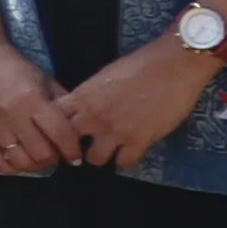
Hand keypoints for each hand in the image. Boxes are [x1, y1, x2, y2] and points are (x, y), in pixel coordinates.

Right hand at [0, 31, 74, 177]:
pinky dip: (11, 168)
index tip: (75, 155)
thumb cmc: (14, 66)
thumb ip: (61, 103)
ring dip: (34, 165)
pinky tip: (18, 161)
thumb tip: (78, 128)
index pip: (60, 134)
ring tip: (37, 157)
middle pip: (41, 153)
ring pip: (20, 161)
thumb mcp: (44, 79)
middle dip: (54, 158)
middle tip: (56, 154)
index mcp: (32, 100)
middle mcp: (12, 116)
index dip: (72, 150)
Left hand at [53, 29, 226, 167]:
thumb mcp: (103, 77)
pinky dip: (127, 159)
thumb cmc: (140, 64)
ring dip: (101, 155)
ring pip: (95, 159)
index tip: (60, 132)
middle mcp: (93, 117)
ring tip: (109, 149)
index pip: (53, 120)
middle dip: (72, 147)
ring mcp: (116, 131)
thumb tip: (81, 108)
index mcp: (82, 97)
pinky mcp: (140, 141)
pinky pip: (125, 163)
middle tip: (83, 146)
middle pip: (68, 144)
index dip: (54, 128)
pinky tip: (130, 151)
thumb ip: (88, 96)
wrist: (174, 65)